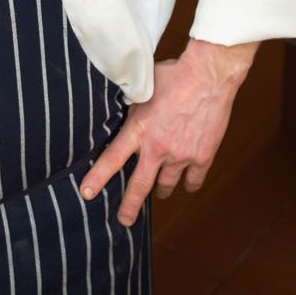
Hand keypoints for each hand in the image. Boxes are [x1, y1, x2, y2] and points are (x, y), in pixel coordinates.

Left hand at [80, 39, 258, 225]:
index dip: (97, 178)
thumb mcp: (142, 89)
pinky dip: (188, 184)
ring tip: (157, 192)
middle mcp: (158, 147)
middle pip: (139, 185)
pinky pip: (193, 181)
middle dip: (129, 206)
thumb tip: (121, 113)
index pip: (111, 159)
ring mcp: (181, 155)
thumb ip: (133, 107)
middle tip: (123, 220)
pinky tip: (186, 183)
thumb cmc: (174, 74)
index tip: (86, 193)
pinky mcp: (202, 156)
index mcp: (139, 129)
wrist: (209, 76)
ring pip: (166, 185)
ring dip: (160, 190)